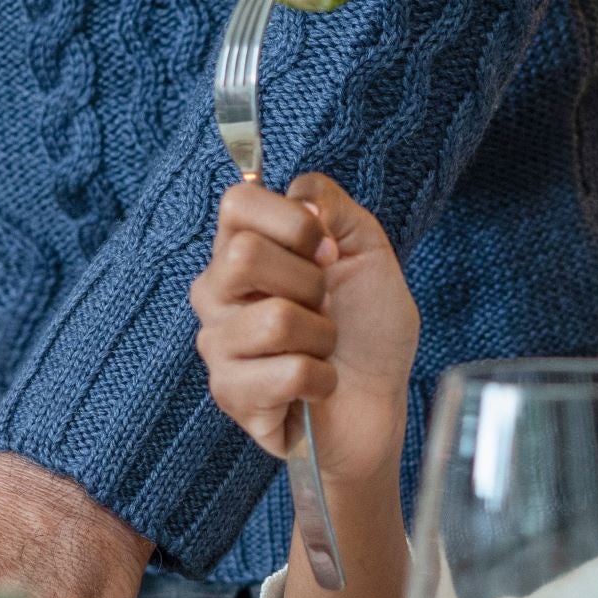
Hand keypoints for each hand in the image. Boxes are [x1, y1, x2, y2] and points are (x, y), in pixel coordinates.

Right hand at [192, 174, 419, 489]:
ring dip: (321, 337)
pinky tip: (315, 386)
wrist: (380, 400)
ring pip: (274, 319)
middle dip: (310, 283)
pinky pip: (286, 373)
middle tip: (324, 307)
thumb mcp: (366, 250)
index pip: (237, 201)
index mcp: (243, 247)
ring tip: (321, 350)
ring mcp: (217, 344)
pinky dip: (321, 380)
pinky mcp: (229, 394)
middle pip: (244, 255)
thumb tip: (301, 197)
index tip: (327, 251)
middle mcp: (217, 291)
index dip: (294, 222)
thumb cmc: (369, 328)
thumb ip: (333, 206)